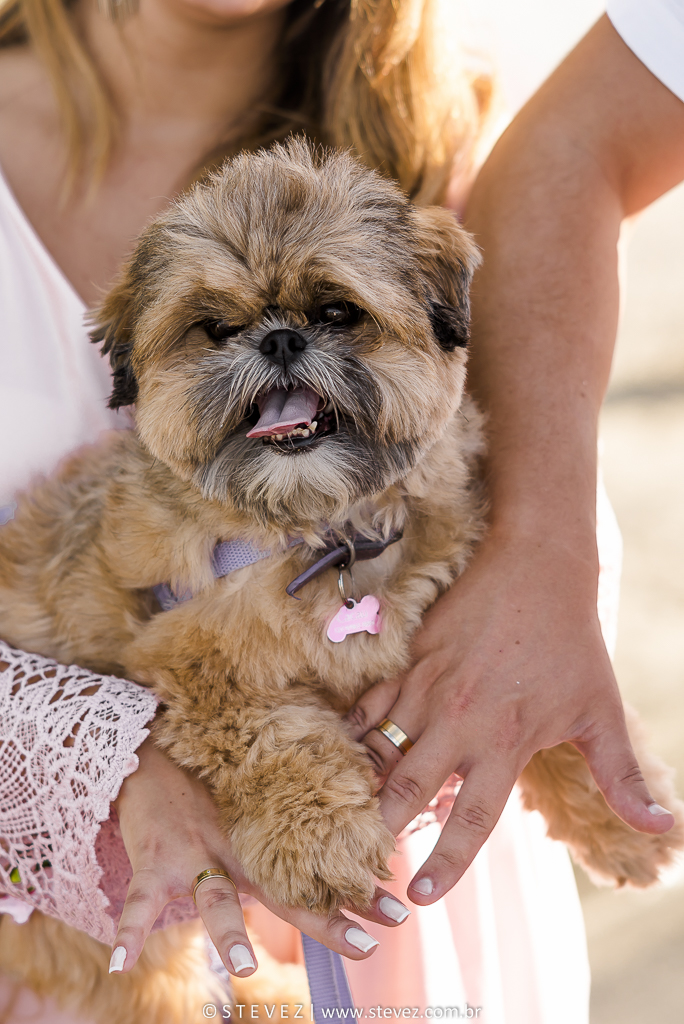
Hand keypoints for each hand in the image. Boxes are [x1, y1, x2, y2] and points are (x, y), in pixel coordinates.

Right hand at [111, 734, 409, 975]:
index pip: (318, 874)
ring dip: (229, 931)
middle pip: (285, 893)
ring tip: (245, 966)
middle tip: (368, 943)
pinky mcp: (153, 857)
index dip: (356, 896)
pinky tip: (122, 961)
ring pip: (215, 897)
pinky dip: (130, 928)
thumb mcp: (248, 800)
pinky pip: (139, 898)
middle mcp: (236, 850)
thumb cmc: (204, 780)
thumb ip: (281, 819)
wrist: (149, 749)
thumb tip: (337, 822)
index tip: (397, 910)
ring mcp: (195, 854)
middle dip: (326, 921)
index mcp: (261, 842)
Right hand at [346, 529, 674, 904]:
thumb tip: (663, 825)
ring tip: (344, 816)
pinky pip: (369, 705)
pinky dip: (354, 733)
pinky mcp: (410, 661)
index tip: (418, 897)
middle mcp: (459, 721)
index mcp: (505, 741)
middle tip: (361, 862)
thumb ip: (622, 775)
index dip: (444, 862)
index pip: (470, 818)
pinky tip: (346, 754)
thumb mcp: (602, 711)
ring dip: (362, 785)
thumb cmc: (572, 644)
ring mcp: (428, 689)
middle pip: (408, 788)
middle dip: (381, 829)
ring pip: (380, 747)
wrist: (536, 570)